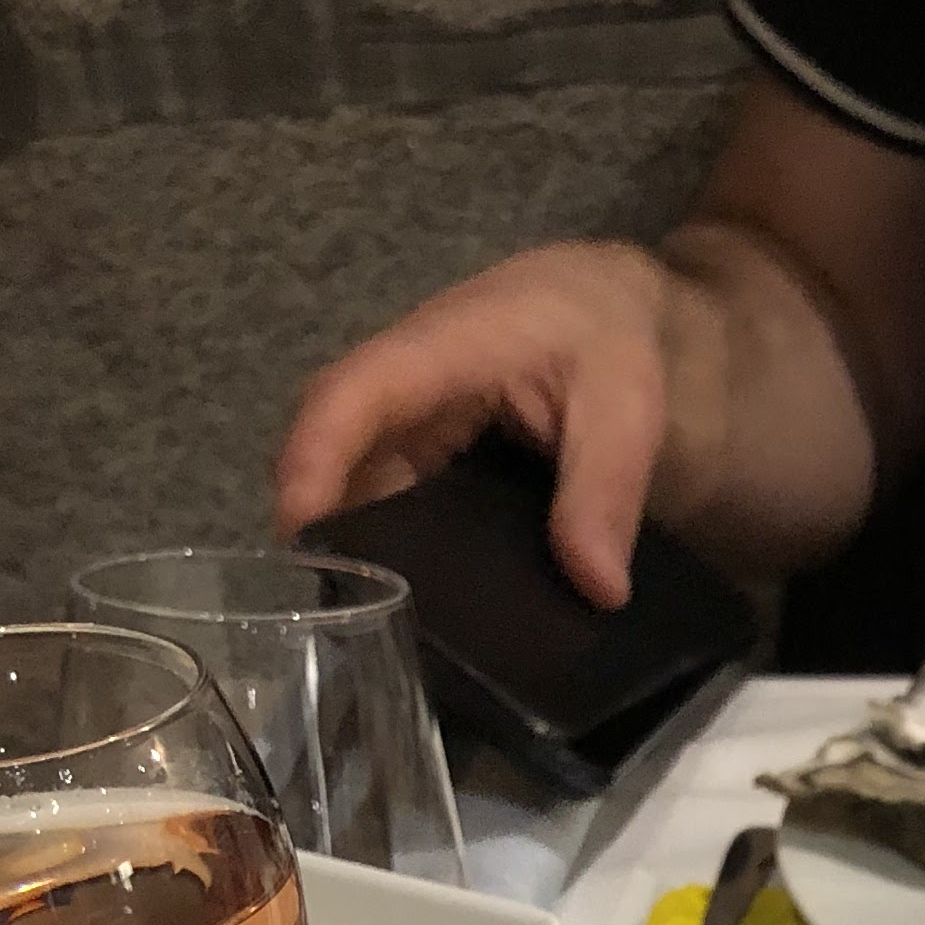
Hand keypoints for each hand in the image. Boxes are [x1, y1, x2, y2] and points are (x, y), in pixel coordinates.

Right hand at [274, 242, 701, 608]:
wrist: (610, 305)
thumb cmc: (610, 333)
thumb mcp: (626, 403)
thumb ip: (607, 488)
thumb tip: (598, 586)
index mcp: (442, 346)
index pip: (356, 393)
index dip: (316, 455)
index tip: (298, 525)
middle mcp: (405, 382)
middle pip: (335, 445)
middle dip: (320, 520)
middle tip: (331, 608)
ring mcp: (408, 416)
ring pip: (357, 478)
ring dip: (350, 539)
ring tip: (364, 619)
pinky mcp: (423, 448)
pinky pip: (389, 494)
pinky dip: (387, 541)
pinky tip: (407, 599)